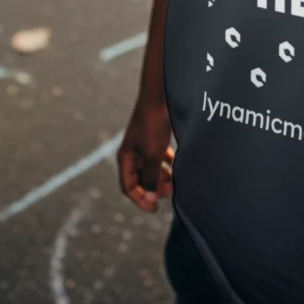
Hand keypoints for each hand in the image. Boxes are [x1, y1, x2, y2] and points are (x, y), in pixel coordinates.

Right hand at [117, 96, 173, 212]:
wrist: (160, 96)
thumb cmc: (153, 124)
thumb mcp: (153, 154)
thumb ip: (151, 177)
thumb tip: (151, 197)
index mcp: (125, 157)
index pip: (128, 187)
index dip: (141, 199)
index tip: (156, 207)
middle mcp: (132, 153)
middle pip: (139, 180)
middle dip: (154, 188)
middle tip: (171, 193)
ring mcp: (143, 145)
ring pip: (151, 169)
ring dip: (162, 177)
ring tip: (176, 181)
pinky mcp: (154, 138)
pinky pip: (158, 158)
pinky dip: (167, 164)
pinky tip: (177, 165)